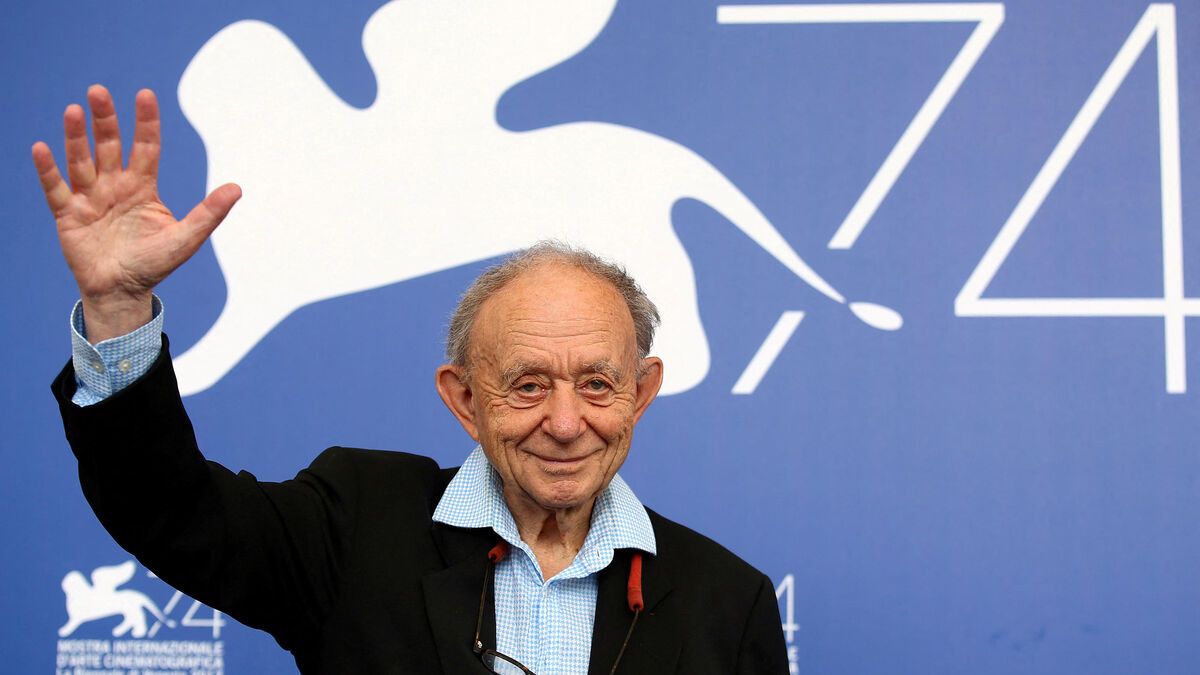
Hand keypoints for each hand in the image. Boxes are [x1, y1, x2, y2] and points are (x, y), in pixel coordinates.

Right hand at [32, 85, 240, 341]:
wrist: (122, 293)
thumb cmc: (154, 264)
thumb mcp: (186, 238)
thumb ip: (209, 213)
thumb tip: (237, 188)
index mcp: (143, 187)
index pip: (146, 147)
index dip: (146, 122)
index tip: (146, 95)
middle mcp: (114, 186)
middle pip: (109, 146)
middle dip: (104, 119)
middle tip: (98, 91)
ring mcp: (90, 198)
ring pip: (81, 161)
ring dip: (76, 137)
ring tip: (73, 111)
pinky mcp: (68, 215)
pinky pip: (55, 188)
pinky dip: (48, 170)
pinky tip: (41, 148)